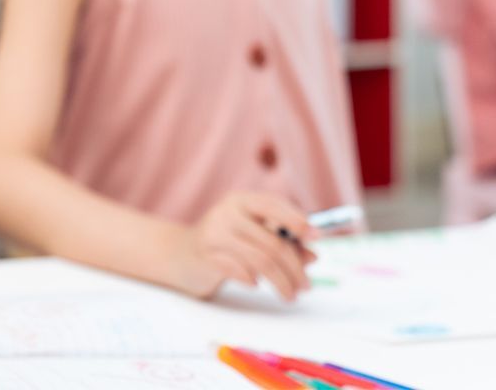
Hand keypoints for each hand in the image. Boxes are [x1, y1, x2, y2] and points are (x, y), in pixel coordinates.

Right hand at [167, 191, 315, 300]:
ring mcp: (214, 233)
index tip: (317, 237)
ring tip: (290, 295)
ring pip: (261, 260)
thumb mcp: (252, 236)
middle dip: (295, 268)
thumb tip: (312, 256)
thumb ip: (281, 242)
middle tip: (306, 286)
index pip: (273, 206)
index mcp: (241, 201)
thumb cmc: (223, 243)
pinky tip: (256, 285)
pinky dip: (253, 280)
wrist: (177, 254)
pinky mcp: (206, 255)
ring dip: (282, 282)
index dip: (298, 220)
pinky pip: (240, 271)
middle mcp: (227, 213)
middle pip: (272, 242)